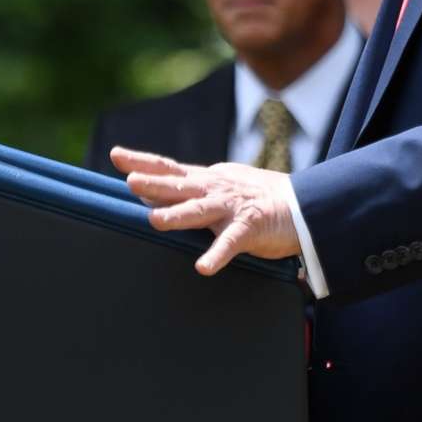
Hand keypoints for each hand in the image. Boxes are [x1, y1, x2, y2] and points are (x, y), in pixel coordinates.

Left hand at [112, 148, 301, 276]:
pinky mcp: (251, 227)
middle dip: (154, 183)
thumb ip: (187, 192)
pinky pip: (231, 242)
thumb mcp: (220, 188)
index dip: (143, 161)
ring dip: (178, 215)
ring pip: (201, 210)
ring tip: (155, 220)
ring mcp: (233, 208)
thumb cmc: (259, 200)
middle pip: (180, 185)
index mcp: (208, 180)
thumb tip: (148, 196)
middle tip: (130, 181)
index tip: (116, 155)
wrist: (305, 206)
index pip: (170, 167)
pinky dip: (217, 254)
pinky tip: (203, 266)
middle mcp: (216, 189)